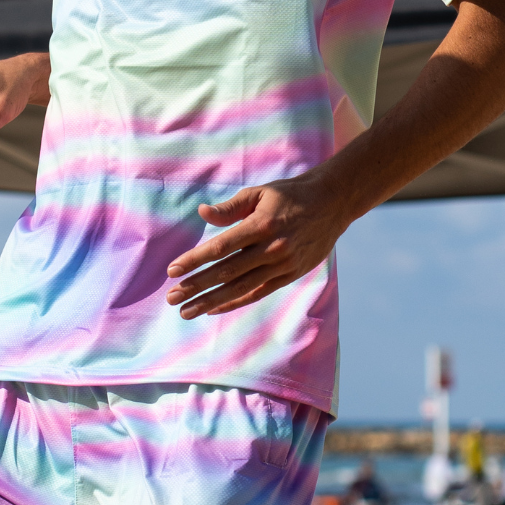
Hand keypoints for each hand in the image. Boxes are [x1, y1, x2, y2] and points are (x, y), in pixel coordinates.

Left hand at [164, 173, 349, 317]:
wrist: (332, 204)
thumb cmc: (289, 195)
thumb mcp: (259, 193)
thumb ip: (230, 207)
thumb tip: (202, 213)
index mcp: (261, 225)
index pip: (221, 247)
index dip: (195, 260)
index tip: (172, 271)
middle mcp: (272, 249)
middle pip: (227, 272)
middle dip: (197, 287)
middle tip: (171, 298)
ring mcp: (283, 265)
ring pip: (241, 288)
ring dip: (211, 302)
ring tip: (186, 311)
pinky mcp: (290, 275)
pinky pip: (258, 293)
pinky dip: (235, 302)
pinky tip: (214, 309)